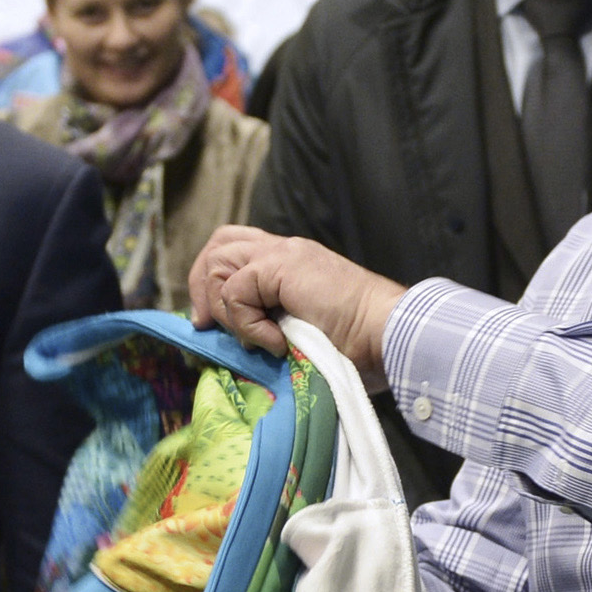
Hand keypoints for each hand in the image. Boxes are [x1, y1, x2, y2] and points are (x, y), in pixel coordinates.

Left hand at [185, 226, 404, 381]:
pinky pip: (236, 292)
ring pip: (220, 261)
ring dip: (225, 308)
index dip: (213, 284)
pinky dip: (246, 324)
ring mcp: (284, 254)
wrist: (390, 335)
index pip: (237, 251)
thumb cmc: (361, 347)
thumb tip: (240, 348)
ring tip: (253, 338)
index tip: (210, 325)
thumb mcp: (304, 333)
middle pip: (220, 243)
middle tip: (206, 325)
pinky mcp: (282, 266)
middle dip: (201, 284)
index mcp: (292, 264)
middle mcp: (285, 250)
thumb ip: (275, 327)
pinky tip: (275, 342)